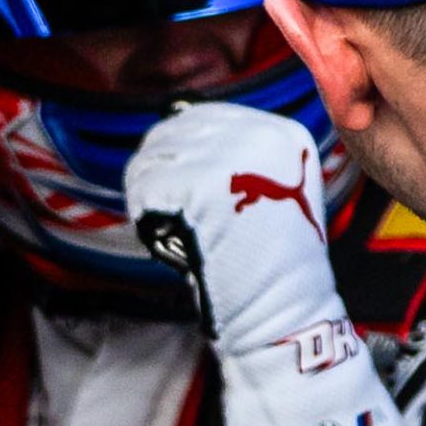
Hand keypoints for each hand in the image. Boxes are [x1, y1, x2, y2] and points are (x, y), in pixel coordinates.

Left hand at [126, 102, 339, 351]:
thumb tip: (175, 120)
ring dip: (149, 194)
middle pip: (173, 131)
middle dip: (161, 173)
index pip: (204, 118)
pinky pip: (143, 187)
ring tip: (170, 227)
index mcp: (282, 134)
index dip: (181, 153)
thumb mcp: (274, 192)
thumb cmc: (271, 262)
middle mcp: (257, 134)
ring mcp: (226, 156)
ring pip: (152, 157)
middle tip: (168, 212)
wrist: (282, 307)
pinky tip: (165, 238)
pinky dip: (144, 216)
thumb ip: (235, 157)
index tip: (181, 189)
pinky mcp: (197, 183)